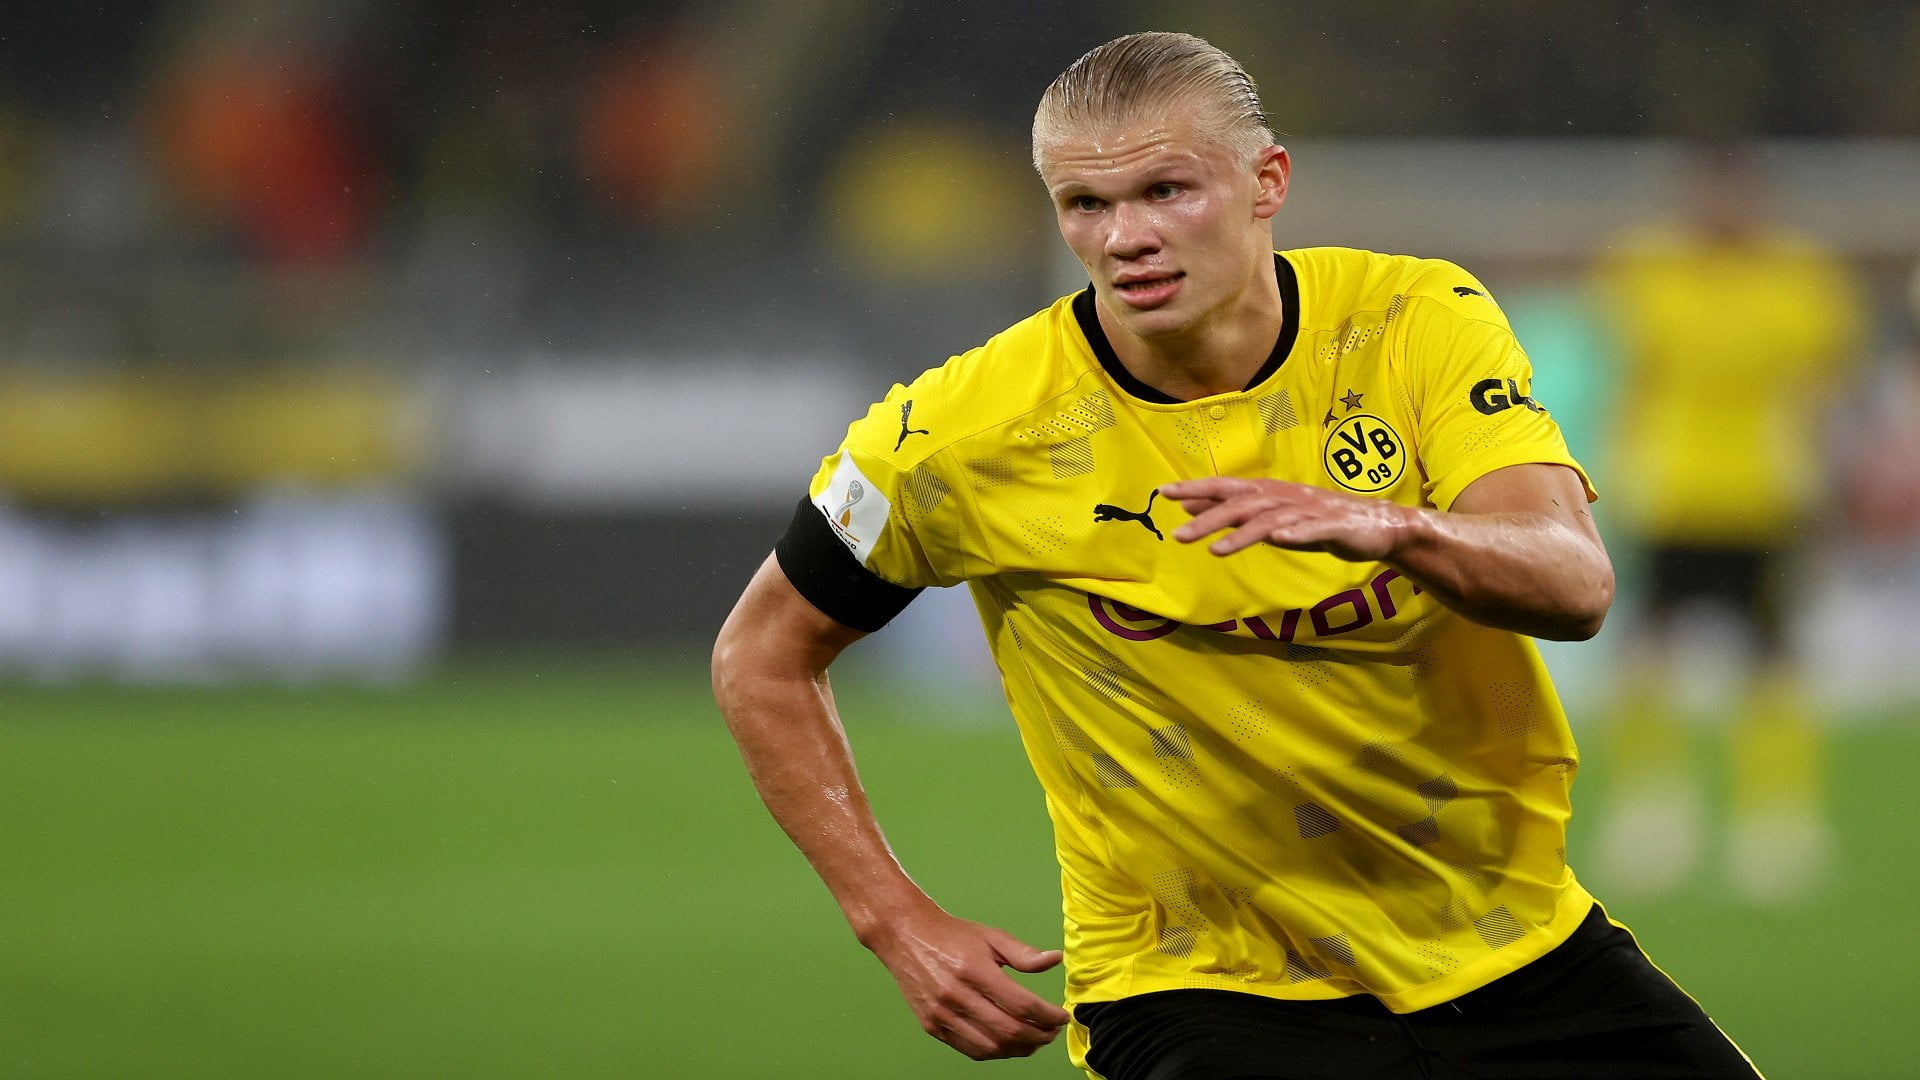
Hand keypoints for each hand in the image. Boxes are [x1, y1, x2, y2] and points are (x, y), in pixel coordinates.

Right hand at [863, 906, 1068, 1059]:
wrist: (906, 936)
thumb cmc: (951, 935)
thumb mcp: (990, 936)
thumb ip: (1023, 954)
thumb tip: (1054, 960)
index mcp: (974, 970)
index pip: (1021, 1004)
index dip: (1047, 1015)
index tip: (1061, 1016)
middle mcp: (956, 995)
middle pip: (1008, 1030)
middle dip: (1039, 1036)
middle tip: (1052, 1031)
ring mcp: (942, 1014)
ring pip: (990, 1047)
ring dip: (1019, 1049)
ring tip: (1034, 1040)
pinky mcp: (932, 1026)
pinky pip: (970, 1050)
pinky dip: (995, 1052)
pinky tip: (1008, 1043)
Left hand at [1164, 476, 1412, 561]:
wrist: (1373, 525)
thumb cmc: (1313, 521)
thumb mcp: (1266, 517)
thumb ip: (1230, 513)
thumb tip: (1190, 507)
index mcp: (1267, 493)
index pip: (1225, 488)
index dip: (1196, 489)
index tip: (1164, 494)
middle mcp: (1284, 497)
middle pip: (1241, 505)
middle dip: (1208, 518)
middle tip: (1178, 535)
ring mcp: (1308, 510)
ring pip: (1269, 520)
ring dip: (1241, 534)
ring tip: (1215, 550)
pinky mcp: (1333, 525)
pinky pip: (1312, 529)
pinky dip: (1295, 533)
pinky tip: (1279, 540)